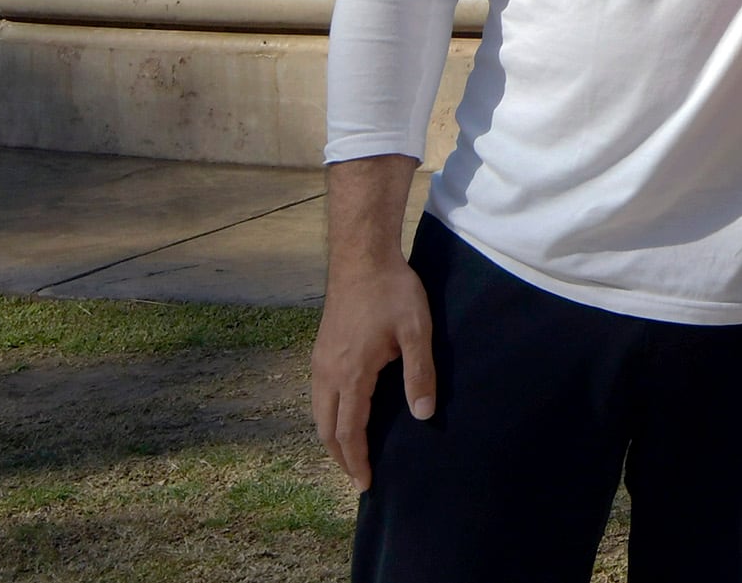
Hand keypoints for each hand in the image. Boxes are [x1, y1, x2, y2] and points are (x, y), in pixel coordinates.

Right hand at [311, 254, 435, 490]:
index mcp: (351, 374)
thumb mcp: (416, 331)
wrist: (362, 258)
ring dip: (333, 438)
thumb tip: (422, 414)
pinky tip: (344, 416)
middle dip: (341, 456)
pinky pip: (319, 396)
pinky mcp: (320, 351)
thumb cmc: (392, 292)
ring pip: (319, 413)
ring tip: (351, 454)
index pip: (350, 431)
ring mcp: (320, 362)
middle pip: (327, 429)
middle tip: (358, 477)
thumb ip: (419, 373)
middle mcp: (327, 373)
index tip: (366, 484)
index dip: (357, 461)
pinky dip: (329, 417)